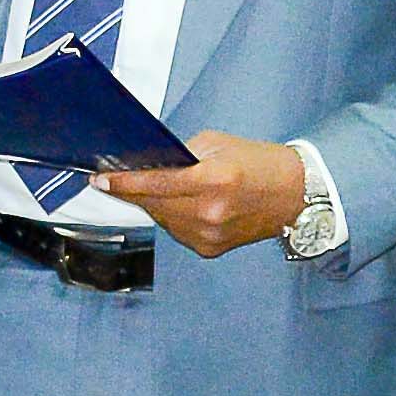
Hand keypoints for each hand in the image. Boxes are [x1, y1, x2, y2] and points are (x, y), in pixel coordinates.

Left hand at [94, 130, 308, 258]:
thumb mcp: (218, 144)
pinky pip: (176, 232)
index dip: (125, 182)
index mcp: (214, 180)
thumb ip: (180, 155)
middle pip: (153, 204)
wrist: (294, 196)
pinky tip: (183, 205)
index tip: (101, 179)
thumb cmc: (259, 163)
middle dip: (134, 191)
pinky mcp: (209, 250)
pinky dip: (172, 217)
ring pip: (162, 220)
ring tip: (158, 189)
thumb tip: (147, 165)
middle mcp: (209, 212)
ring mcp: (209, 235)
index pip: (156, 183)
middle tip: (118, 179)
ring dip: (154, 204)